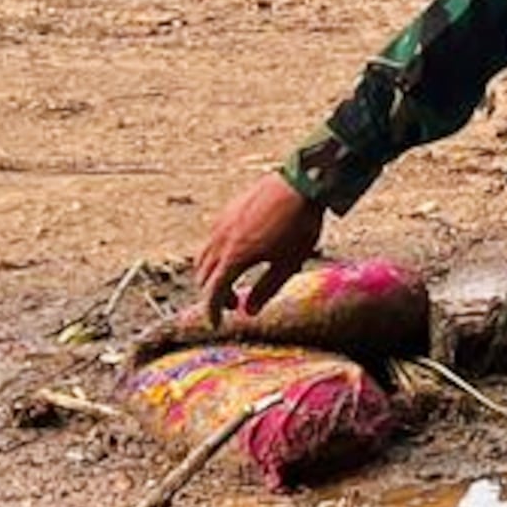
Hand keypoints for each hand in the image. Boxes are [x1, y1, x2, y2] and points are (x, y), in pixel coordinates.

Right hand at [193, 174, 327, 322]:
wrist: (303, 183)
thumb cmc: (300, 225)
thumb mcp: (289, 262)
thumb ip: (267, 288)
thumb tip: (248, 311)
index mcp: (235, 257)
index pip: (213, 292)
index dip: (212, 311)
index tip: (216, 324)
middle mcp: (221, 240)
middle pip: (204, 276)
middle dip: (215, 294)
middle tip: (235, 303)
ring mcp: (222, 223)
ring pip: (203, 256)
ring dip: (212, 274)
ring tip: (233, 279)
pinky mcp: (227, 211)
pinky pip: (211, 239)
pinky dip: (216, 255)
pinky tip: (238, 254)